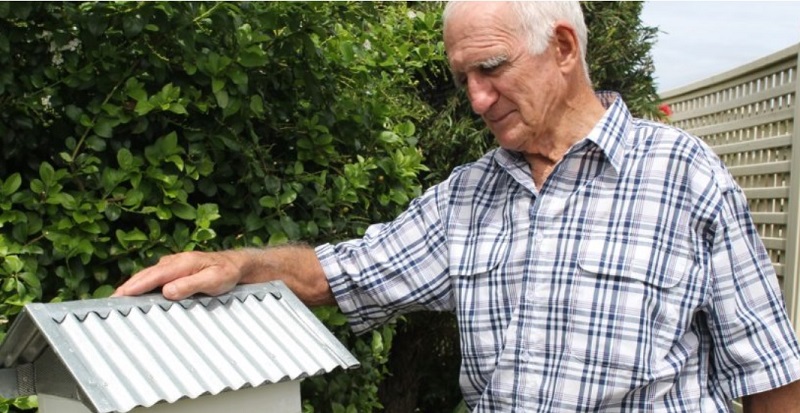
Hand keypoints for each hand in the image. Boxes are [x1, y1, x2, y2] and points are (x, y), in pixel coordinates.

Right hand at [112, 250, 246, 299]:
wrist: (236, 265)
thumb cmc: (226, 272)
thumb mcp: (214, 280)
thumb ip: (191, 284)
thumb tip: (168, 290)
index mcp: (183, 263)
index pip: (155, 276)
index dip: (137, 285)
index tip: (121, 295)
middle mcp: (174, 261)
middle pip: (146, 275)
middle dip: (127, 287)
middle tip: (110, 302)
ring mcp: (172, 265)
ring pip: (148, 276)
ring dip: (132, 286)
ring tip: (116, 300)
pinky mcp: (173, 270)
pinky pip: (153, 277)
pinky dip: (141, 284)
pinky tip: (134, 294)